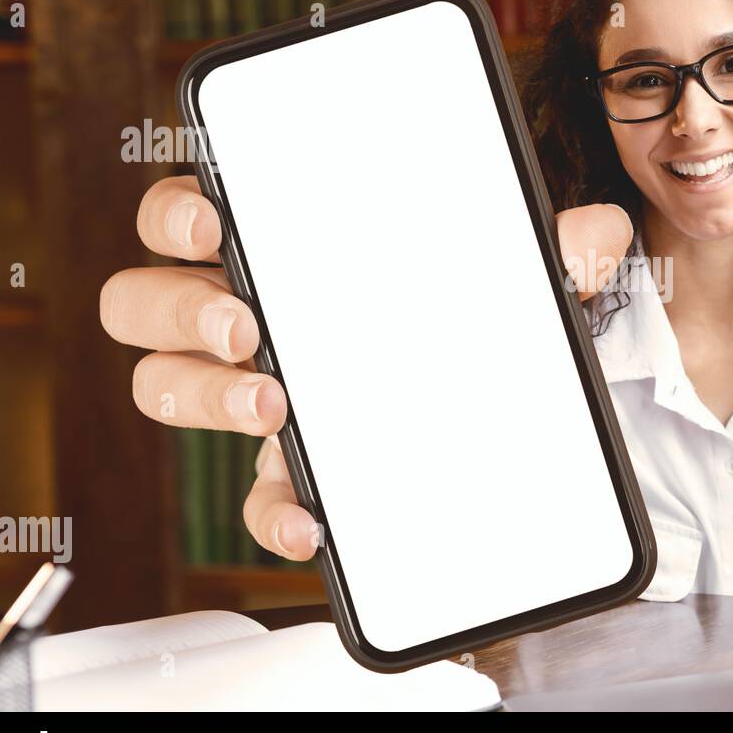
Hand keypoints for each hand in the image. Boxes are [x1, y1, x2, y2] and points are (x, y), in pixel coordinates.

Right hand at [100, 175, 632, 559]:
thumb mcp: (532, 269)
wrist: (514, 414)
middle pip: (146, 300)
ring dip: (201, 396)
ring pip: (166, 389)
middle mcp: (255, 316)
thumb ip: (569, 243)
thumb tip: (586, 242)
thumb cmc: (488, 312)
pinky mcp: (298, 473)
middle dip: (178, 309)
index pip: (190, 212)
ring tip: (275, 403)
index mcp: (290, 249)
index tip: (216, 221)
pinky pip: (254, 498)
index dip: (178, 211)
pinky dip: (271, 514)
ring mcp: (266, 396)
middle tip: (249, 323)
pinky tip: (314, 521)